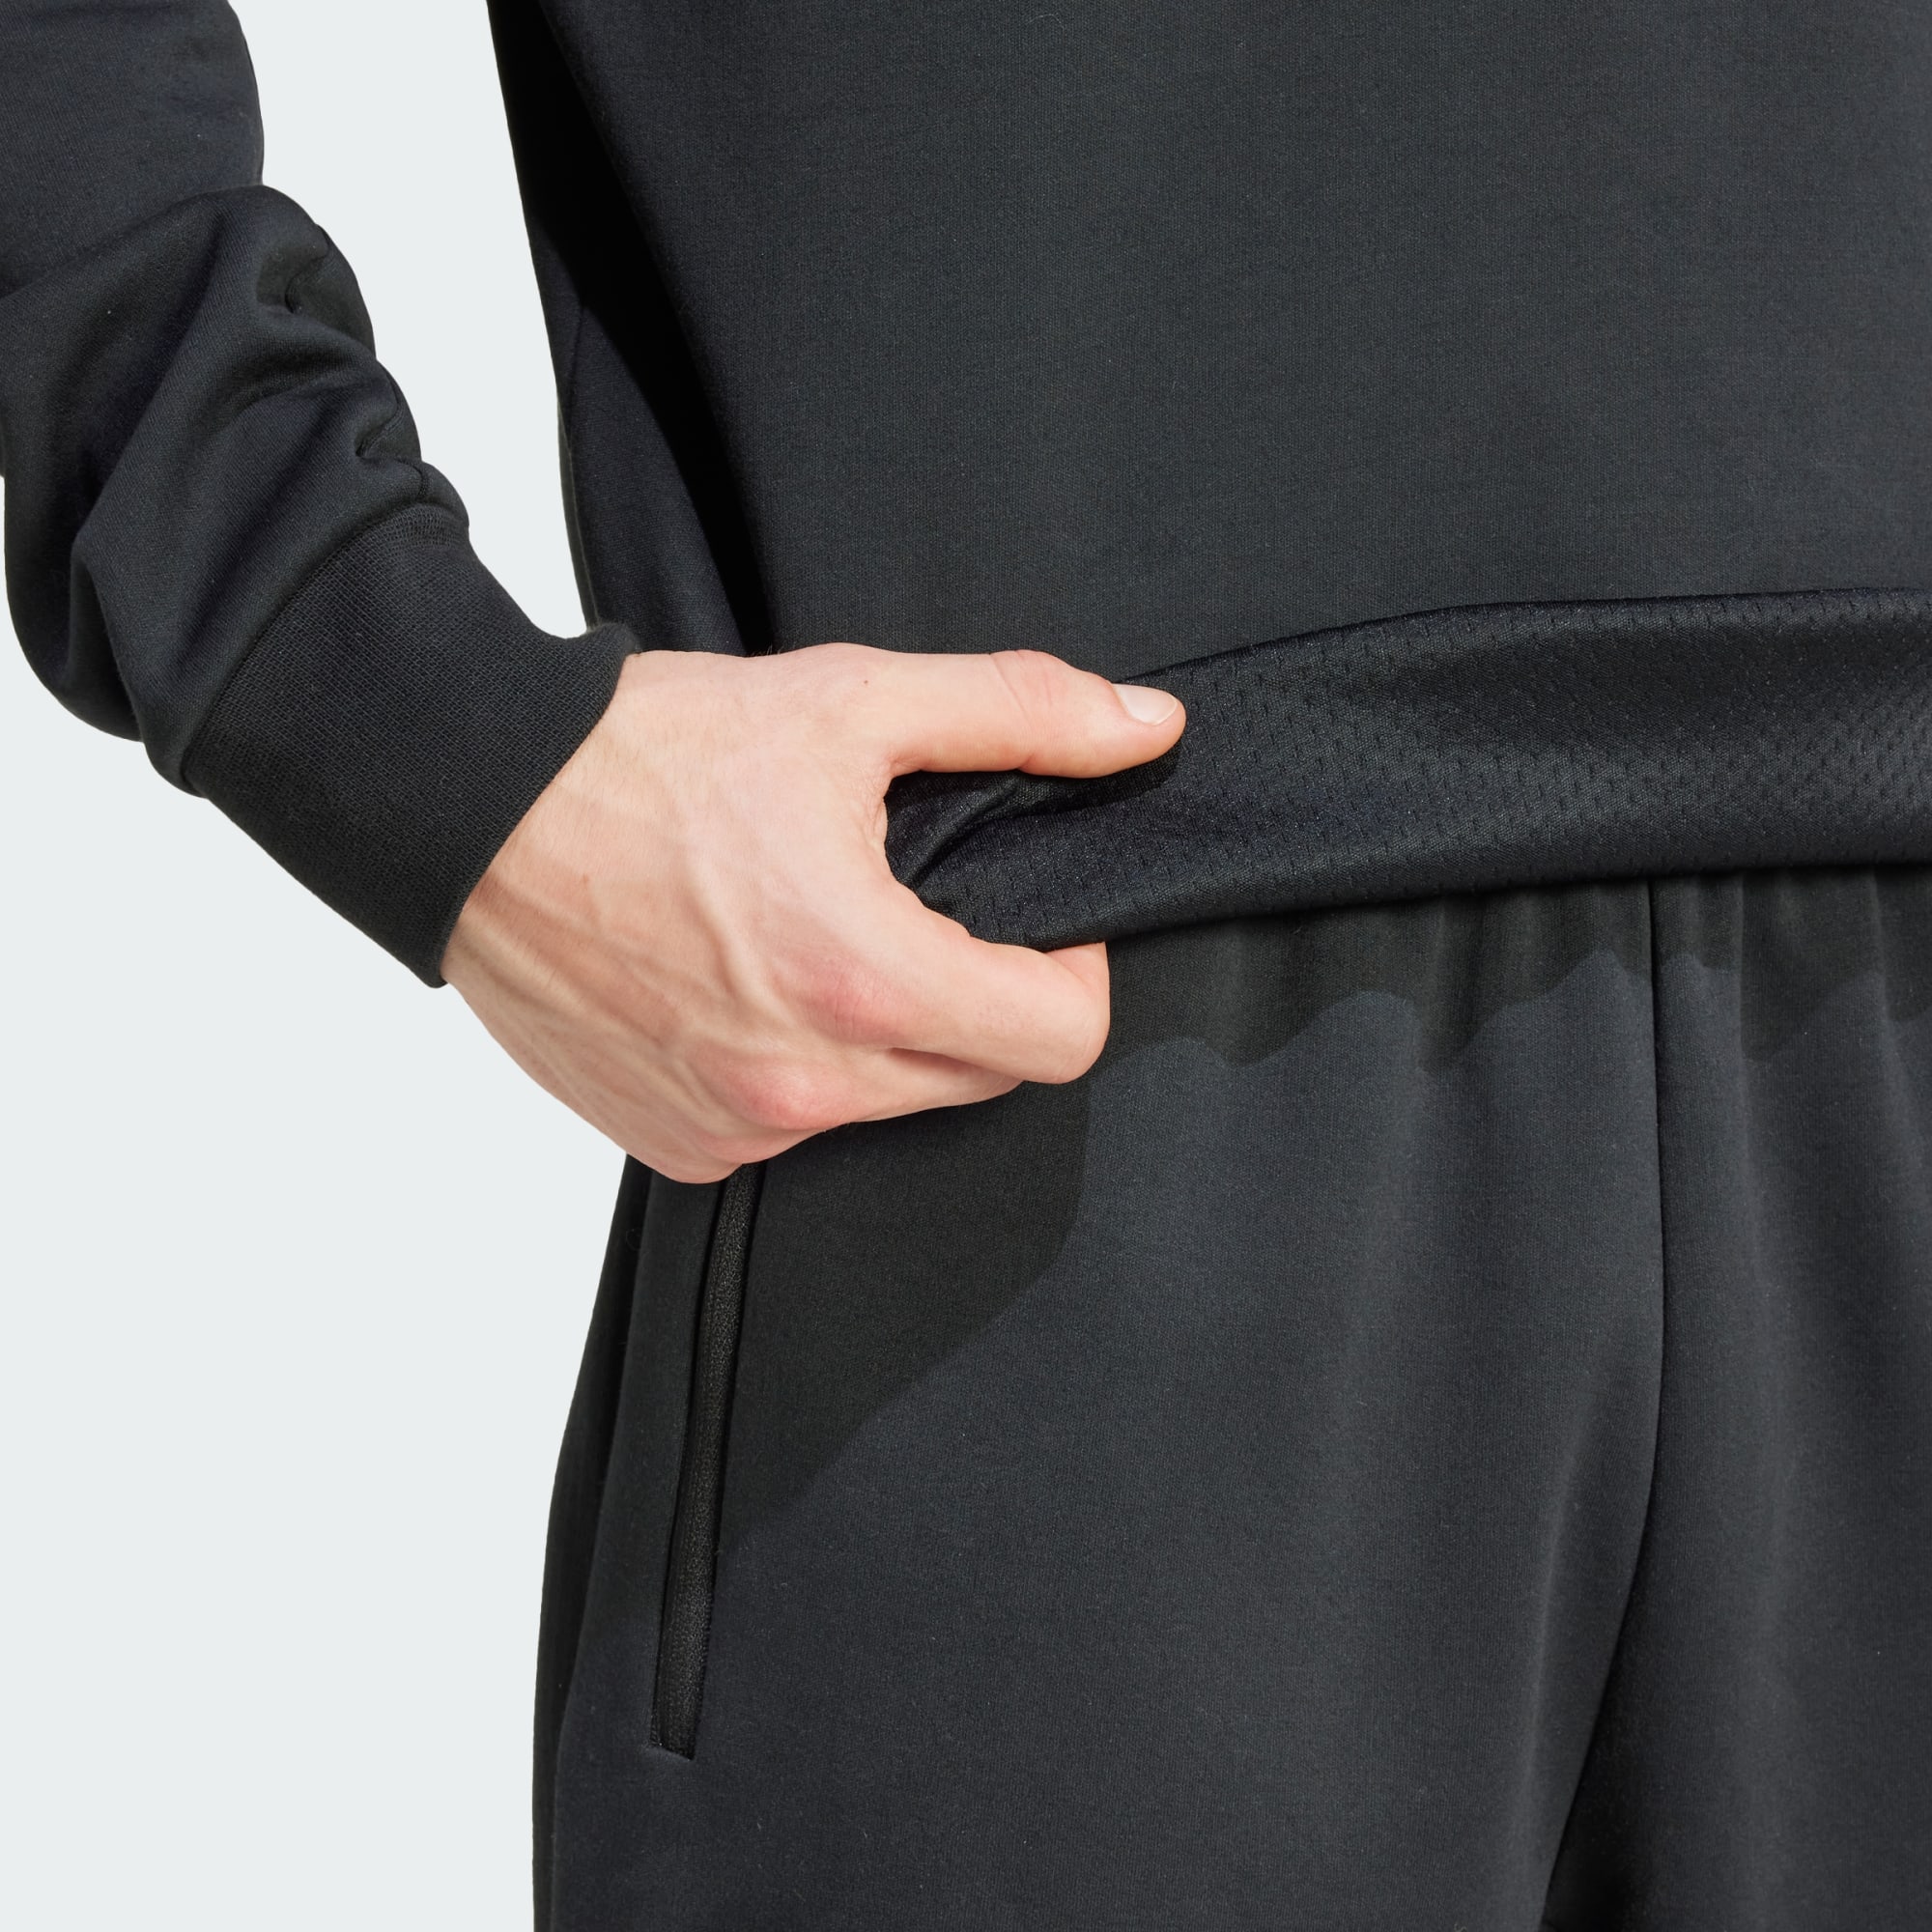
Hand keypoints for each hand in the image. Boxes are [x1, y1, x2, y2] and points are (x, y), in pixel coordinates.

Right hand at [441, 643, 1184, 1181]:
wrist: (464, 810)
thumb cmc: (641, 754)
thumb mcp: (850, 701)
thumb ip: (1018, 714)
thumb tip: (1147, 730)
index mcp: (864, 980)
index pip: (1061, 1039)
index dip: (1069, 971)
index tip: (1025, 919)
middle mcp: (803, 1082)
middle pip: (982, 1077)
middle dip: (978, 999)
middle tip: (909, 910)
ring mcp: (736, 1127)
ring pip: (890, 1107)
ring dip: (886, 1037)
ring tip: (808, 936)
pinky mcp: (679, 1146)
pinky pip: (792, 1129)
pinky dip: (795, 1071)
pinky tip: (739, 986)